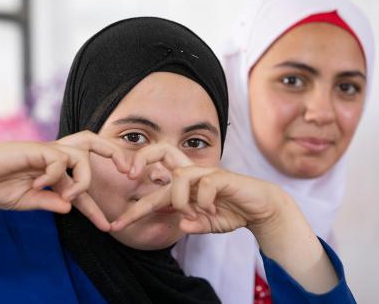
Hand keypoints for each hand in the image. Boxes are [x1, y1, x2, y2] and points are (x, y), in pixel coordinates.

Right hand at [0, 131, 128, 230]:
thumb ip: (48, 203)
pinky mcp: (38, 149)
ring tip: (71, 196)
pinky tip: (39, 184)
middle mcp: (56, 159)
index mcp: (54, 173)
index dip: (94, 209)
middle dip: (116, 154)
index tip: (107, 226)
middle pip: (93, 145)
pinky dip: (56, 175)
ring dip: (83, 179)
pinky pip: (60, 159)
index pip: (82, 189)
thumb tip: (69, 208)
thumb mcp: (26, 201)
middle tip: (130, 173)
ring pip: (83, 156)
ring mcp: (48, 152)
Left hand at [112, 164, 283, 233]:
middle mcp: (191, 176)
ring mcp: (206, 174)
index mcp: (183, 188)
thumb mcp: (207, 224)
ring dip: (181, 200)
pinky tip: (212, 211)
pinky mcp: (222, 176)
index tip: (116, 225)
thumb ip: (193, 225)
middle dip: (140, 158)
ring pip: (179, 176)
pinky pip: (204, 184)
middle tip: (128, 175)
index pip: (153, 195)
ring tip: (195, 215)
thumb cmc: (232, 213)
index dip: (134, 210)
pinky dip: (204, 202)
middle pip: (160, 153)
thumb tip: (182, 224)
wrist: (261, 209)